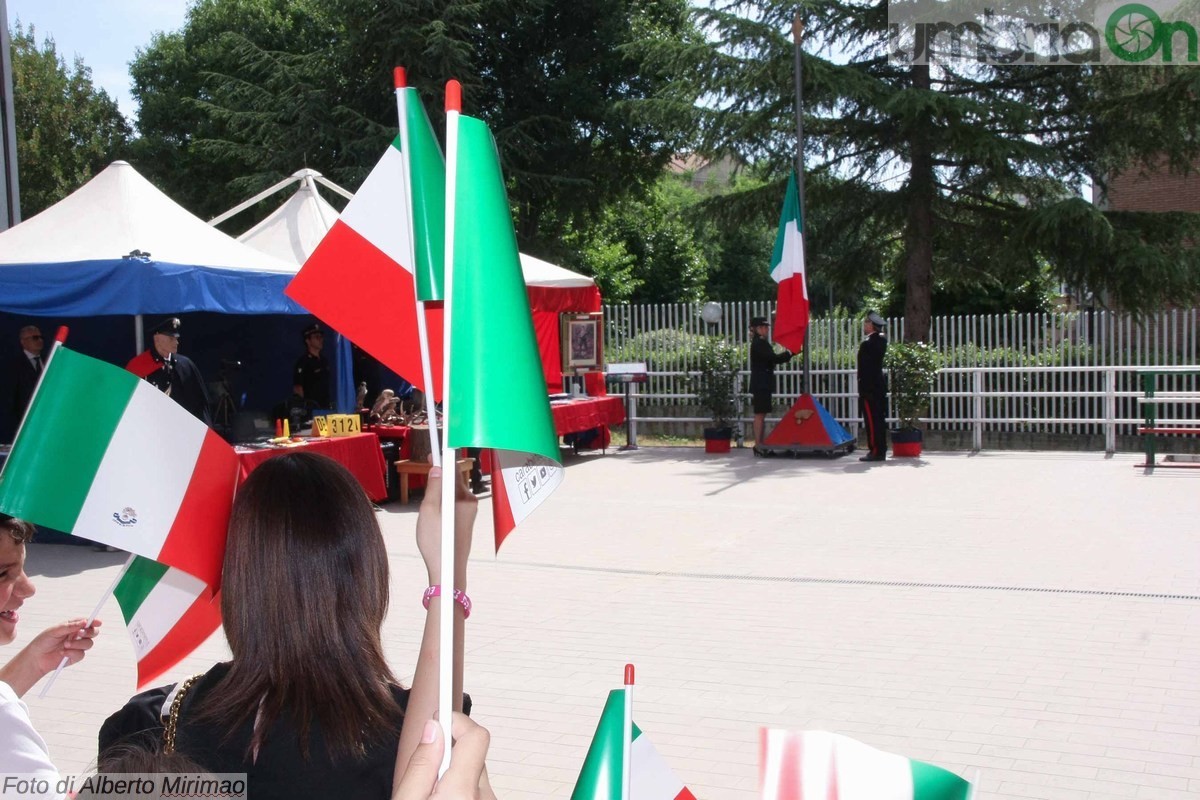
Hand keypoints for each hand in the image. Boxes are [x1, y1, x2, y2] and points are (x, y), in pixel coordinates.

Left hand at [0, 618, 101, 696]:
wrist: (35, 658)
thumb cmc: (42, 642)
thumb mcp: (54, 630)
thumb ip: (70, 626)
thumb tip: (84, 622)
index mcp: (72, 627)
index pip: (87, 622)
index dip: (94, 621)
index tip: (97, 622)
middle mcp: (76, 636)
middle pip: (92, 632)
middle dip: (88, 633)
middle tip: (79, 633)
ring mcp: (77, 646)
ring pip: (89, 643)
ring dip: (78, 644)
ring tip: (65, 645)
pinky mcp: (75, 657)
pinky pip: (81, 654)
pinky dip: (72, 653)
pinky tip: (62, 652)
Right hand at [393, 714, 496, 799]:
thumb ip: (420, 766)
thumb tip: (433, 729)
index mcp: (462, 792)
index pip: (475, 736)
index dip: (455, 720)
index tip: (439, 713)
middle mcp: (483, 798)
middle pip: (472, 754)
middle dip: (448, 755)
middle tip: (424, 770)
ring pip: (474, 773)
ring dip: (454, 775)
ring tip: (431, 795)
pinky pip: (477, 790)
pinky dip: (461, 790)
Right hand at [416, 460, 477, 587]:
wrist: (448, 568)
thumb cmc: (437, 543)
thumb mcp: (429, 511)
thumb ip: (434, 487)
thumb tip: (438, 468)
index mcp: (462, 497)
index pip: (453, 470)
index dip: (443, 458)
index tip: (433, 451)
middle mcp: (470, 502)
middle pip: (453, 480)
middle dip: (439, 475)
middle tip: (426, 472)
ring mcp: (469, 511)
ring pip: (452, 493)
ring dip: (440, 492)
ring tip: (427, 505)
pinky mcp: (466, 519)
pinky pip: (453, 503)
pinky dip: (443, 502)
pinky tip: (434, 515)